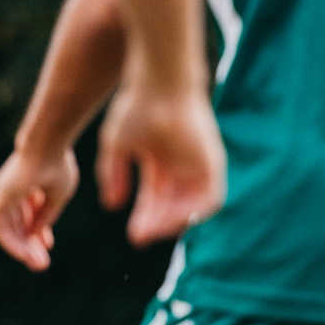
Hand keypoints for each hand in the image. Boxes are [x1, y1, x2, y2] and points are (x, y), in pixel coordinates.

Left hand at [0, 142, 80, 270]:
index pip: (28, 213)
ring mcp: (2, 195)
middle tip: (42, 264)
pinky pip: (0, 229)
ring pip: (8, 230)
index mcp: (26, 185)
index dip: (38, 230)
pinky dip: (11, 243)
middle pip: (17, 224)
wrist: (47, 147)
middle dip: (30, 244)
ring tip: (37, 264)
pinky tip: (24, 255)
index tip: (48, 245)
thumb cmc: (57, 165)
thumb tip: (37, 234)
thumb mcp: (58, 195)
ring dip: (21, 249)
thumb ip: (47, 214)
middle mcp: (10, 191)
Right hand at [97, 71, 224, 245]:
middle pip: (172, 202)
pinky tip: (173, 219)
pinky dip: (192, 211)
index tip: (133, 233)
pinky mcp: (213, 162)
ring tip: (153, 231)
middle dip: (156, 222)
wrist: (160, 86)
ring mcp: (199, 163)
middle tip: (139, 238)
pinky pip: (209, 198)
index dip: (145, 215)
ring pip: (190, 203)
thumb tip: (112, 205)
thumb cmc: (135, 107)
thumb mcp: (116, 146)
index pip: (156, 195)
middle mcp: (183, 163)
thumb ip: (113, 175)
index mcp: (162, 158)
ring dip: (173, 221)